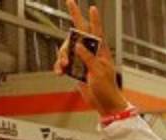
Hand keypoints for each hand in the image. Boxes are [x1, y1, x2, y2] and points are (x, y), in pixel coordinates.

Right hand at [54, 1, 128, 115]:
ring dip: (62, 57)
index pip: (97, 32)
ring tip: (62, 67)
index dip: (94, 19)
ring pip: (67, 50)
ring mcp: (82, 61)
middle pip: (76, 38)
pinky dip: (59, 67)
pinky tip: (59, 72)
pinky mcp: (76, 70)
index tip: (92, 7)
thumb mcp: (98, 72)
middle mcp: (91, 54)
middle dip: (69, 38)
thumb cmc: (106, 89)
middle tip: (65, 42)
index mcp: (101, 52)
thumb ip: (88, 57)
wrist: (104, 104)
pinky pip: (64, 64)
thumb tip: (77, 45)